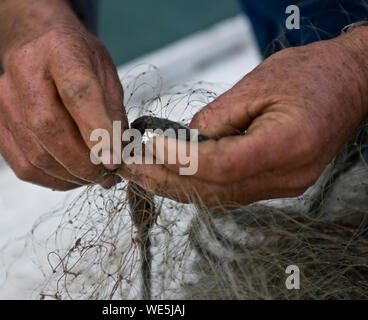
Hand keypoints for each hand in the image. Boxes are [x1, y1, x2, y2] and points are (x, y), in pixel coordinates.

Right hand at [0, 0, 126, 189]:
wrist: (41, 50)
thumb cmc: (81, 65)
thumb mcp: (107, 77)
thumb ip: (113, 116)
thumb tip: (115, 161)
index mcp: (61, 48)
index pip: (78, 93)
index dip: (97, 131)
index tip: (113, 161)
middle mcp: (24, 67)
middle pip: (49, 127)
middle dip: (83, 162)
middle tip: (105, 174)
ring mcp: (2, 93)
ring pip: (36, 154)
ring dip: (70, 175)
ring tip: (92, 174)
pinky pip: (22, 165)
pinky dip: (52, 179)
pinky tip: (70, 174)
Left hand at [119, 27, 367, 206]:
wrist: (348, 83)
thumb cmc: (311, 74)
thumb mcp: (257, 84)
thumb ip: (216, 117)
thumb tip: (183, 141)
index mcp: (289, 145)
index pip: (222, 165)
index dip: (181, 159)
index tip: (151, 147)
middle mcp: (287, 175)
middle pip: (216, 189)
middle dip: (168, 179)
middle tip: (133, 167)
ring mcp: (283, 185)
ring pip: (218, 197)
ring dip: (178, 186)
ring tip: (144, 172)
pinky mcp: (276, 184)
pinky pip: (229, 192)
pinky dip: (198, 185)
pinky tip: (174, 174)